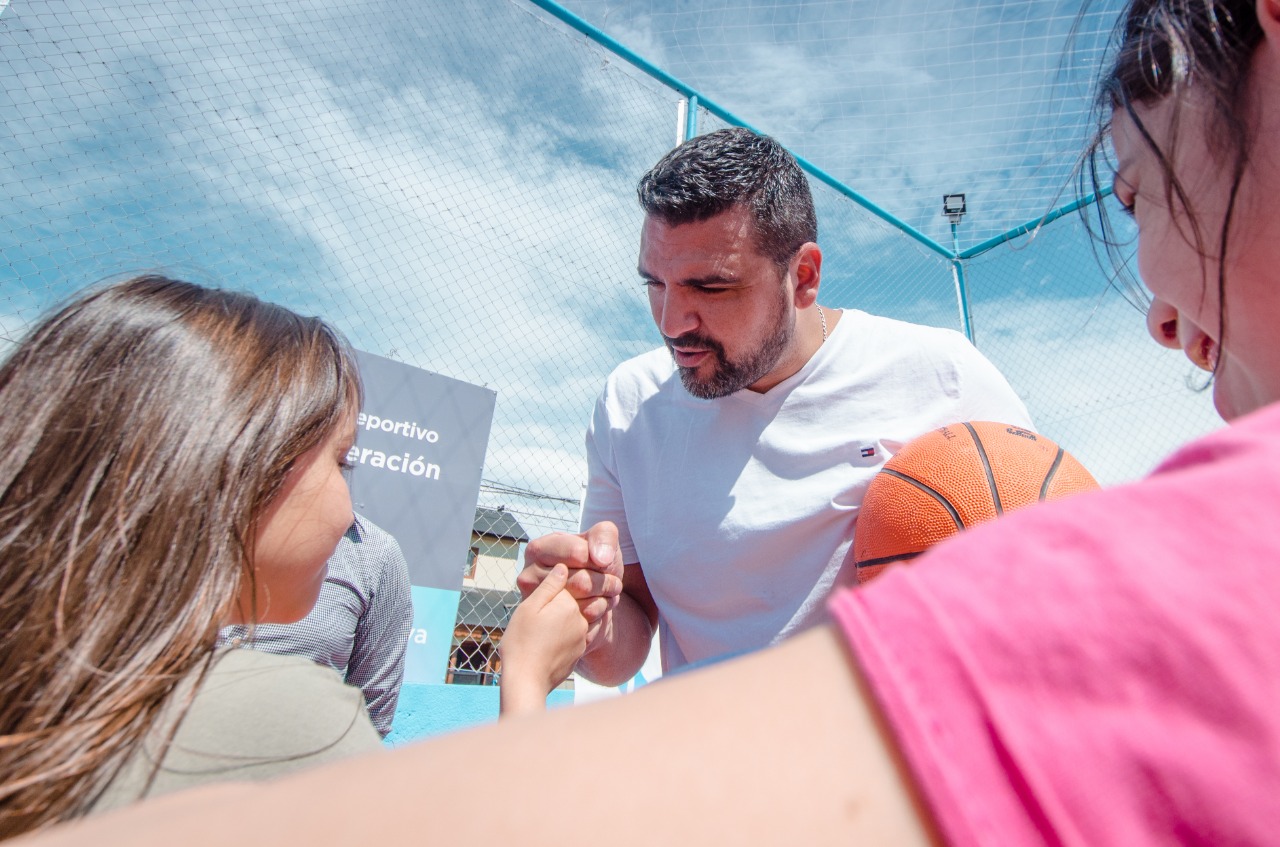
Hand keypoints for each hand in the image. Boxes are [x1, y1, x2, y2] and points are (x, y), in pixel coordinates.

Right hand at [499, 564, 588, 714]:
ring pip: (574, 618)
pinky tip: (549, 640)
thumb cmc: (521, 643)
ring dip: (563, 619)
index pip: (568, 583)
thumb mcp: (528, 609)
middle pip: (574, 600)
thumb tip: (562, 567)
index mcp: (568, 604)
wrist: (527, 681)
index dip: (554, 586)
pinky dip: (565, 634)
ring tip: (542, 628)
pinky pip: (575, 635)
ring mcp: (582, 636)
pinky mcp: (580, 651)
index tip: (541, 594)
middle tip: (540, 613)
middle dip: (560, 602)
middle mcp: (580, 618)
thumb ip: (548, 586)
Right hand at [517, 522, 623, 648]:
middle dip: (605, 583)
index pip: (579, 553)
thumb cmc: (594, 562)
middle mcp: (529, 577)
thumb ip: (603, 536)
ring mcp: (537, 606)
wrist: (594, 594)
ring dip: (604, 600)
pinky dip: (598, 617)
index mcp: (537, 549)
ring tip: (608, 595)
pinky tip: (598, 609)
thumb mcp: (602, 539)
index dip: (600, 559)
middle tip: (615, 584)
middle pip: (580, 583)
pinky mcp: (550, 628)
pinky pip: (583, 625)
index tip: (605, 562)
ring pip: (583, 606)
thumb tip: (601, 558)